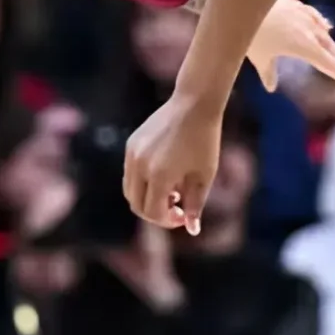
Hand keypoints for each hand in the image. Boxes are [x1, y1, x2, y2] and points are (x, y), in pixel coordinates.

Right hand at [123, 86, 223, 235]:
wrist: (194, 104)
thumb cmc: (204, 141)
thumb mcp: (204, 177)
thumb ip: (195, 206)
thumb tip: (192, 230)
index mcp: (160, 175)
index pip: (153, 212)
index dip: (168, 221)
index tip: (183, 216)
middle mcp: (140, 165)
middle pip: (136, 205)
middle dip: (154, 213)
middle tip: (176, 207)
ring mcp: (133, 153)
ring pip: (130, 190)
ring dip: (146, 198)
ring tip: (171, 190)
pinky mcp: (131, 144)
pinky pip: (130, 173)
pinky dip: (142, 183)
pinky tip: (164, 174)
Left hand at [242, 0, 334, 95]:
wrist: (242, 3)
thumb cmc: (251, 36)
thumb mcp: (260, 59)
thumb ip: (268, 73)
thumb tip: (270, 87)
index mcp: (304, 46)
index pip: (328, 63)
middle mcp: (306, 26)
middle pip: (324, 40)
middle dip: (333, 48)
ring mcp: (296, 7)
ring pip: (315, 18)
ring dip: (322, 26)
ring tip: (329, 30)